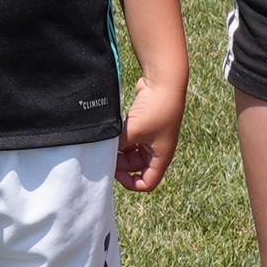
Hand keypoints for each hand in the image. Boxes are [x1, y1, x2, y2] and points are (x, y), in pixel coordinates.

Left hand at [116, 74, 184, 191]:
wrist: (164, 82)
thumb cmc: (156, 109)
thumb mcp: (133, 132)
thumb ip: (118, 146)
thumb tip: (103, 152)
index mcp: (161, 157)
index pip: (148, 182)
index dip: (131, 183)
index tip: (116, 172)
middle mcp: (158, 149)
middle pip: (137, 167)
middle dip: (121, 164)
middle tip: (106, 154)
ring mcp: (152, 136)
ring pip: (132, 152)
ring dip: (120, 150)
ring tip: (109, 142)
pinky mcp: (145, 125)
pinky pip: (131, 138)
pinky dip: (121, 138)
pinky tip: (113, 132)